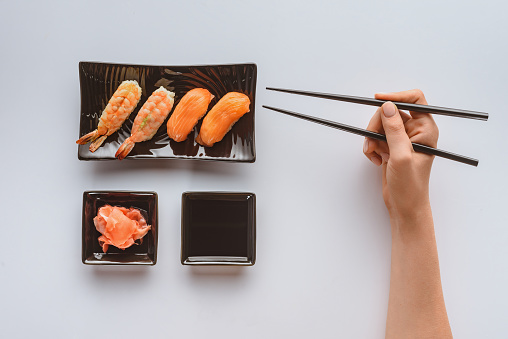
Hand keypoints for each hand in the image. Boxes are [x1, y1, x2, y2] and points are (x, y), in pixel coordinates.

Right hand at [363, 89, 438, 221]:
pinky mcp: (391, 147)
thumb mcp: (401, 156)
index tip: (377, 99)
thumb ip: (394, 130)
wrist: (404, 206)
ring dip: (371, 138)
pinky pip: (375, 137)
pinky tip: (375, 159)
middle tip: (372, 140)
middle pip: (390, 112)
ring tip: (373, 153)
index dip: (396, 96)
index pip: (414, 100)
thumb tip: (388, 106)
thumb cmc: (410, 186)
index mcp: (425, 129)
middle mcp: (415, 131)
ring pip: (380, 124)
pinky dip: (371, 146)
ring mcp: (402, 139)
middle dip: (377, 125)